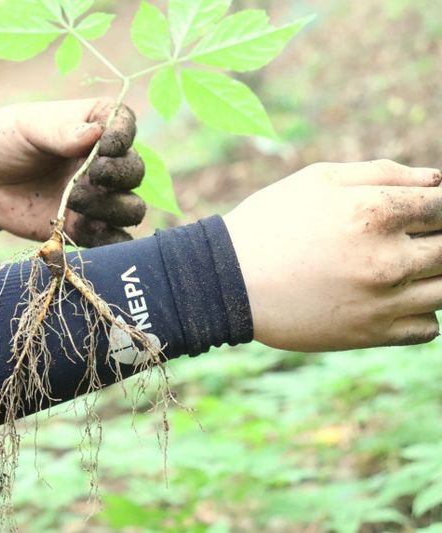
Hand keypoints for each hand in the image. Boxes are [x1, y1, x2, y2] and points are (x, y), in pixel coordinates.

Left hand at [0, 98, 145, 245]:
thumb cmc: (4, 140)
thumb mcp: (27, 126)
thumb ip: (61, 131)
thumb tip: (97, 134)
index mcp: (95, 124)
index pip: (126, 126)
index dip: (123, 137)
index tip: (105, 147)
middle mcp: (104, 162)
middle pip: (135, 171)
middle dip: (120, 176)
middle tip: (89, 176)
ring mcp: (97, 197)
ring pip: (130, 208)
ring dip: (113, 209)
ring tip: (74, 201)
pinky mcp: (83, 228)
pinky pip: (111, 239)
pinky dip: (111, 242)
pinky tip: (90, 233)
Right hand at [224, 160, 441, 351]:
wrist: (227, 281)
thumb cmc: (270, 222)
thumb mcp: (317, 180)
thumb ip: (382, 173)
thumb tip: (436, 181)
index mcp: (375, 211)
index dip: (439, 206)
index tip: (424, 211)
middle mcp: (387, 258)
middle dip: (437, 238)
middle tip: (404, 239)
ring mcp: (383, 300)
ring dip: (433, 275)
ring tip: (399, 267)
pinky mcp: (371, 333)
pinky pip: (429, 327)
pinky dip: (421, 313)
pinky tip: (391, 298)